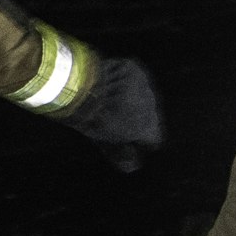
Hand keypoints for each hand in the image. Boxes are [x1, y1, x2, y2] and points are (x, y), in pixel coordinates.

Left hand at [66, 56, 164, 172]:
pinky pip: (136, 79)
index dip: (144, 141)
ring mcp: (145, 84)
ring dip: (134, 100)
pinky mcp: (135, 68)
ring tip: (113, 101)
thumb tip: (133, 167)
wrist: (80, 87)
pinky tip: (112, 86)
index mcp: (147, 125)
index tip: (134, 140)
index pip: (155, 138)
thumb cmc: (90, 118)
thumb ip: (121, 154)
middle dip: (138, 118)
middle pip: (151, 116)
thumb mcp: (104, 140)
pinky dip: (127, 83)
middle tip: (119, 118)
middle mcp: (152, 104)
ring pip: (145, 96)